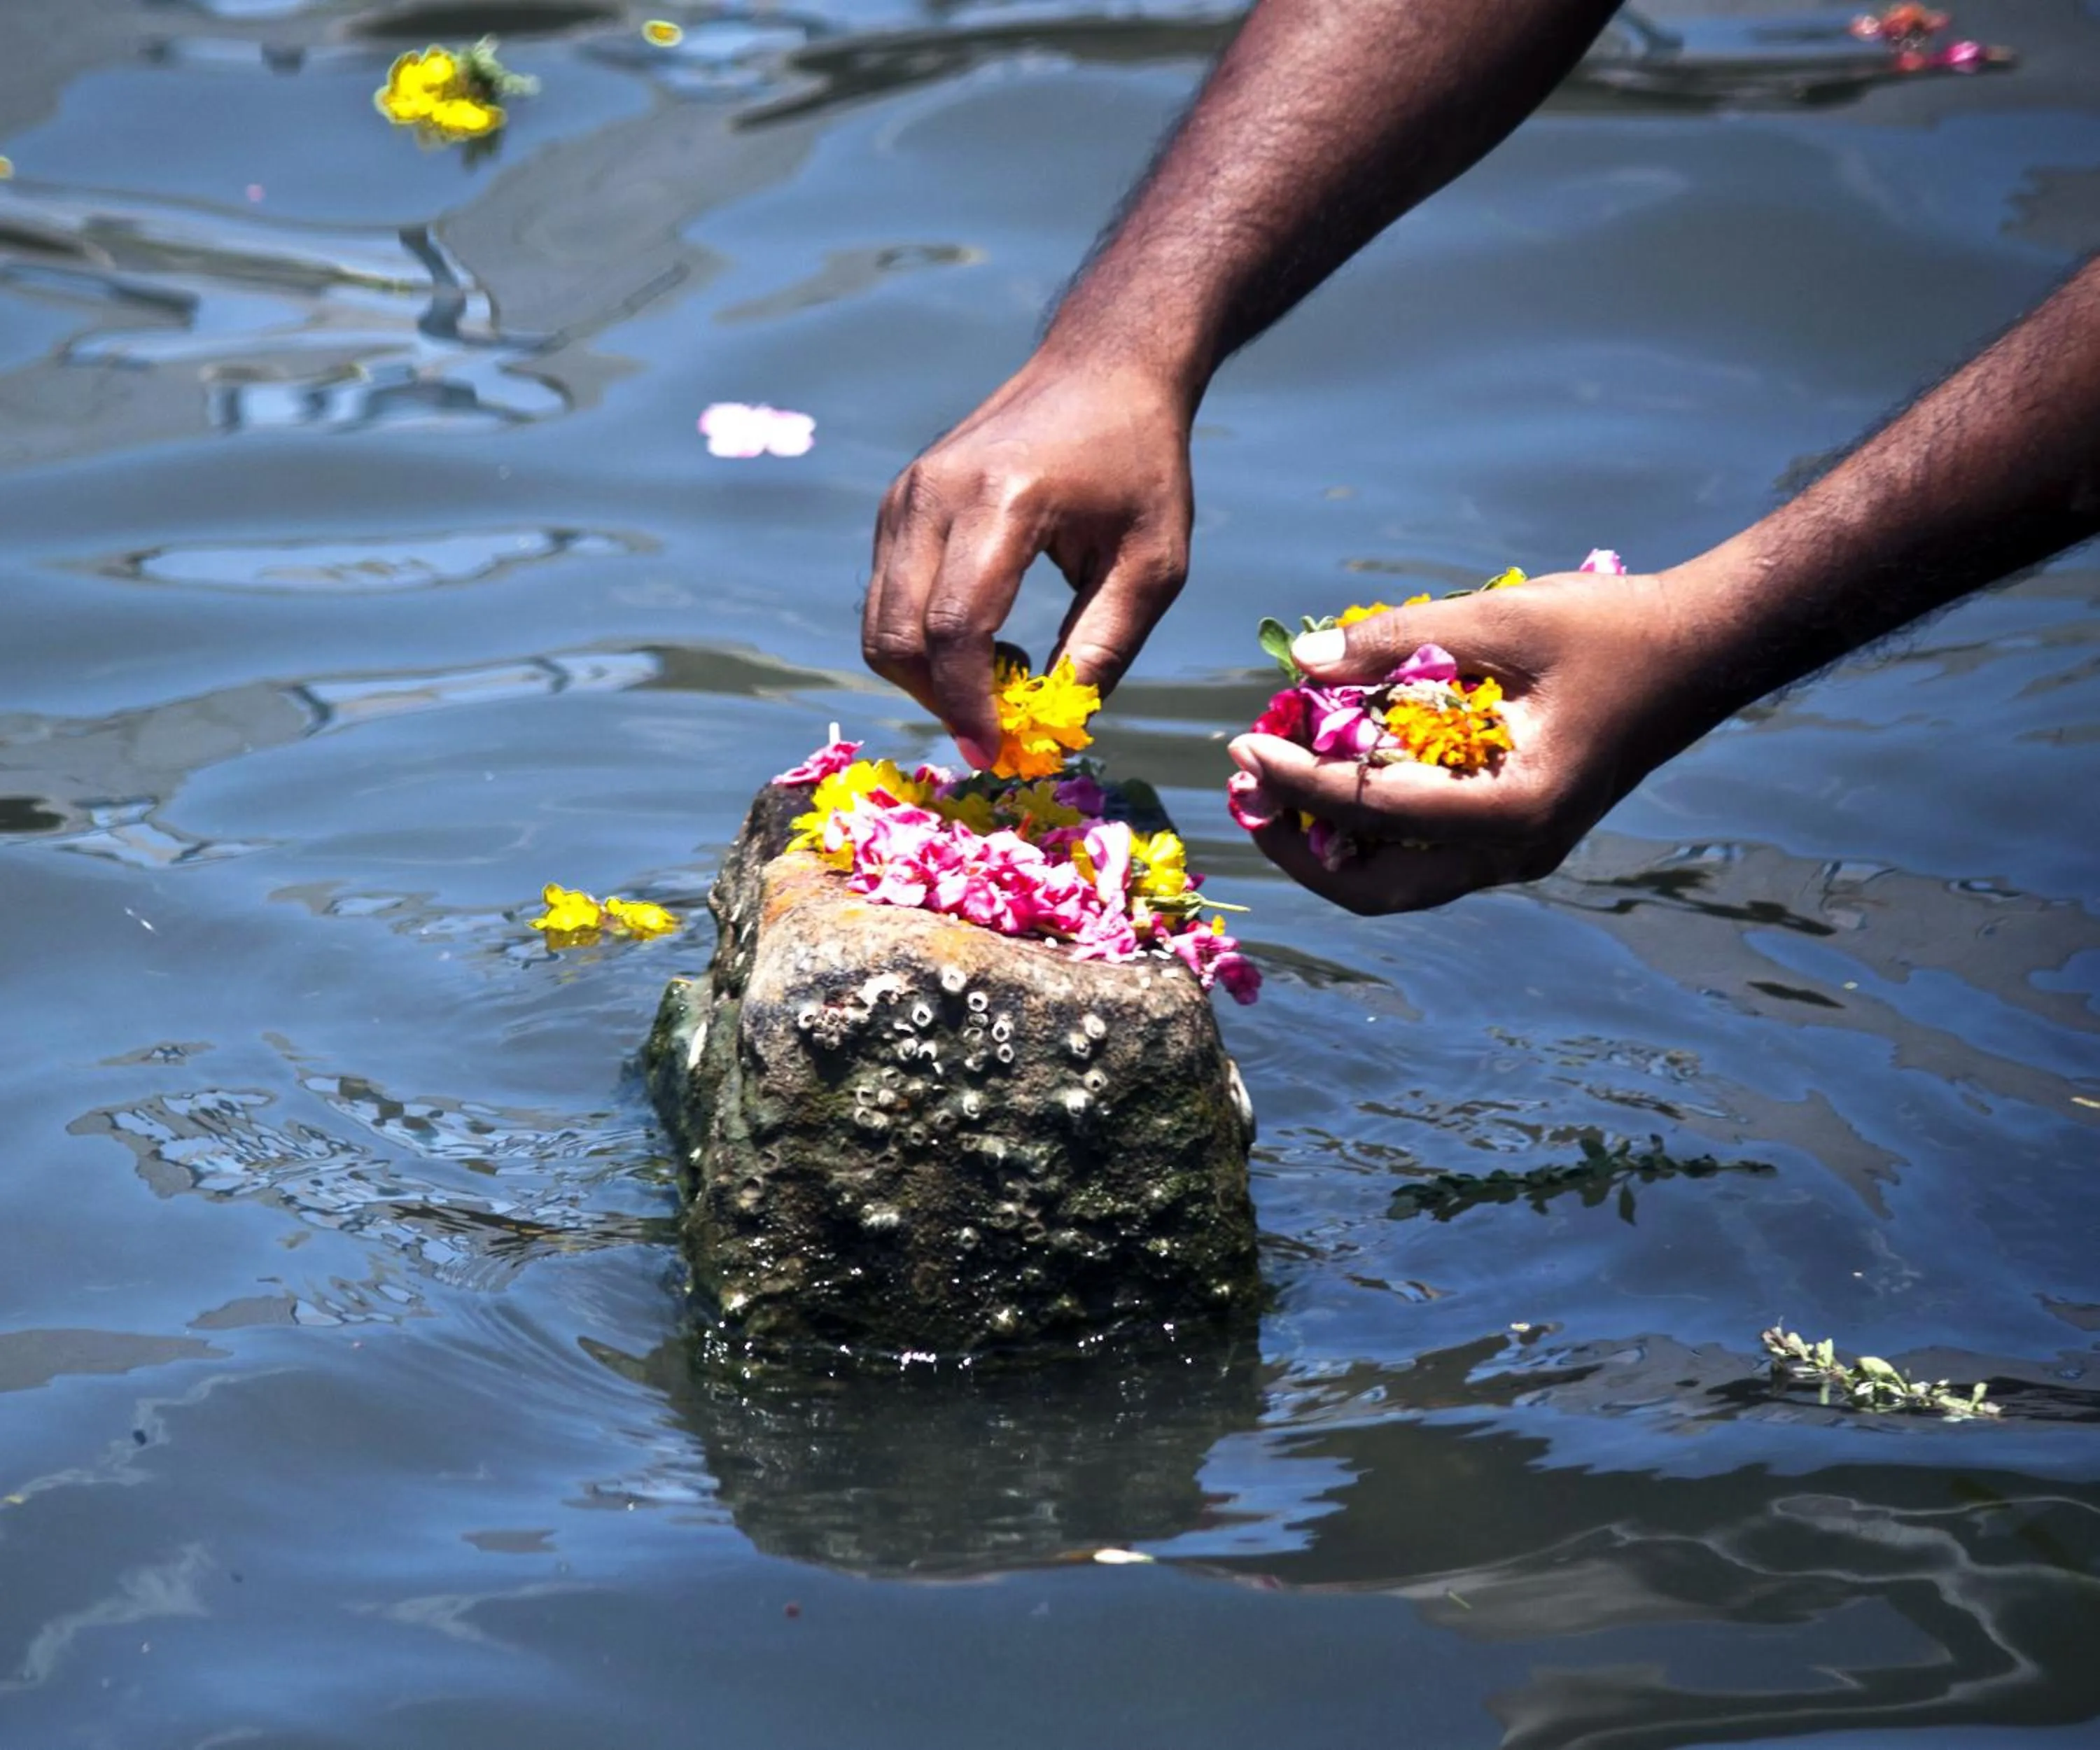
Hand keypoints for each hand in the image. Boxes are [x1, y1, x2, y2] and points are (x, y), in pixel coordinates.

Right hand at [862, 350, 1193, 766]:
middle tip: (997, 728)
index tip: (995, 753)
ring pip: (879, 624)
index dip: (968, 705)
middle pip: (896, 635)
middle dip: (939, 701)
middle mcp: (935, 492)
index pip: (956, 627)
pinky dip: (922, 642)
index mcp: (1004, 499)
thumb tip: (1054, 730)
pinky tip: (984, 638)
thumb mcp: (1153, 565)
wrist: (1102, 368)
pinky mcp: (897, 504)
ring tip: (999, 675)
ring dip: (927, 677)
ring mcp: (905, 495)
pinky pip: (887, 597)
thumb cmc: (1141, 467)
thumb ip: (1103, 647)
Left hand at [1228, 569, 1720, 912]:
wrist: (1700, 650)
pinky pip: (1425, 852)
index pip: (1375, 812)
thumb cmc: (1610, 628)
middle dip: (1299, 844)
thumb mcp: (1499, 618)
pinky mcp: (1516, 835)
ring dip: (1329, 839)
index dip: (1295, 782)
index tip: (1241, 746)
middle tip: (1247, 785)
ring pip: (1397, 881)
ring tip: (1274, 779)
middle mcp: (1514, 853)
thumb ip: (1397, 640)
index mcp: (1514, 811)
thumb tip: (1300, 661)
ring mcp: (1518, 853)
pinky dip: (1371, 823)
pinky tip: (1337, 768)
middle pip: (1374, 888)